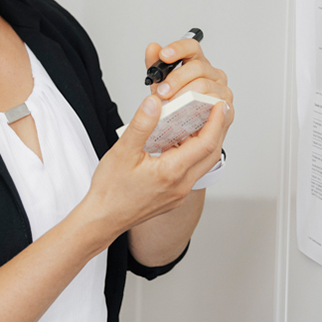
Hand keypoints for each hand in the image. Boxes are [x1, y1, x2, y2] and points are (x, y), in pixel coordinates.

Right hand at [84, 91, 230, 236]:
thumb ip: (142, 124)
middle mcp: (180, 185)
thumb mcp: (122, 151)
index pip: (205, 144)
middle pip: (211, 155)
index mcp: (171, 172)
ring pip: (202, 164)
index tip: (218, 106)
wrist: (103, 219)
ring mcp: (179, 193)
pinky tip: (180, 144)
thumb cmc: (111, 190)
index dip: (215, 122)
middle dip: (217, 130)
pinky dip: (192, 155)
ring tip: (199, 123)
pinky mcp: (174, 196)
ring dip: (205, 143)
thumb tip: (155, 102)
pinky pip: (191, 173)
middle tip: (216, 110)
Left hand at [145, 38, 233, 114]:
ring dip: (184, 95)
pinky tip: (185, 112)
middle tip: (162, 91)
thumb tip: (152, 48)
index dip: (178, 49)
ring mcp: (222, 89)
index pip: (191, 47)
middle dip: (176, 79)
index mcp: (197, 63)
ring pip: (204, 85)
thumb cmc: (175, 106)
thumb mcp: (160, 86)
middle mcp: (212, 74)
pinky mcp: (227, 106)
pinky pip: (214, 102)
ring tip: (170, 105)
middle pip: (197, 67)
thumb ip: (156, 66)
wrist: (183, 132)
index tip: (164, 55)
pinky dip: (198, 106)